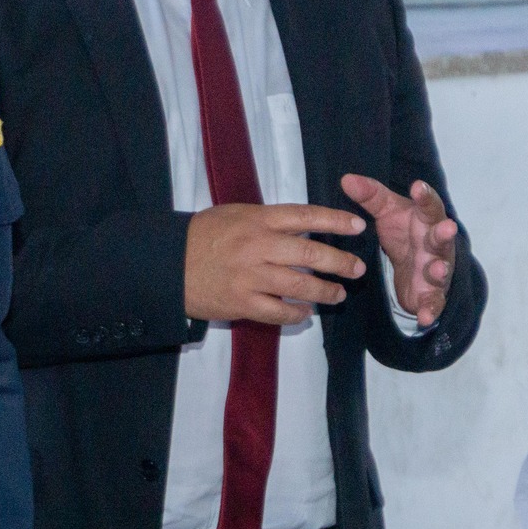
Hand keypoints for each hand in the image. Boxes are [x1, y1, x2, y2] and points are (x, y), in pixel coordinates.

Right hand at [185, 203, 366, 325]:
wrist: (169, 264)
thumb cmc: (204, 235)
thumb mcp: (236, 214)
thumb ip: (269, 220)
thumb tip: (304, 225)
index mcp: (258, 219)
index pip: (305, 216)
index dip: (335, 221)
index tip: (358, 226)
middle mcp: (257, 246)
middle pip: (310, 254)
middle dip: (340, 262)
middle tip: (358, 269)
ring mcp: (250, 276)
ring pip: (300, 286)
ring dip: (325, 292)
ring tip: (339, 294)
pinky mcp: (242, 302)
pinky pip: (278, 312)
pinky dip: (297, 314)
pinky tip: (306, 313)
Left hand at [340, 175, 457, 327]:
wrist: (416, 266)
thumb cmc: (405, 231)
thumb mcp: (388, 213)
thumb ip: (371, 196)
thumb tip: (346, 179)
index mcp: (426, 220)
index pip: (428, 206)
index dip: (425, 197)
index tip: (417, 187)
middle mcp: (436, 244)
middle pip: (441, 237)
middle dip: (444, 233)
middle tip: (447, 227)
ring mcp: (436, 270)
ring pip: (441, 269)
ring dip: (440, 270)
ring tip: (437, 269)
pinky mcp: (432, 294)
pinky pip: (433, 302)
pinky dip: (431, 310)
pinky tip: (425, 317)